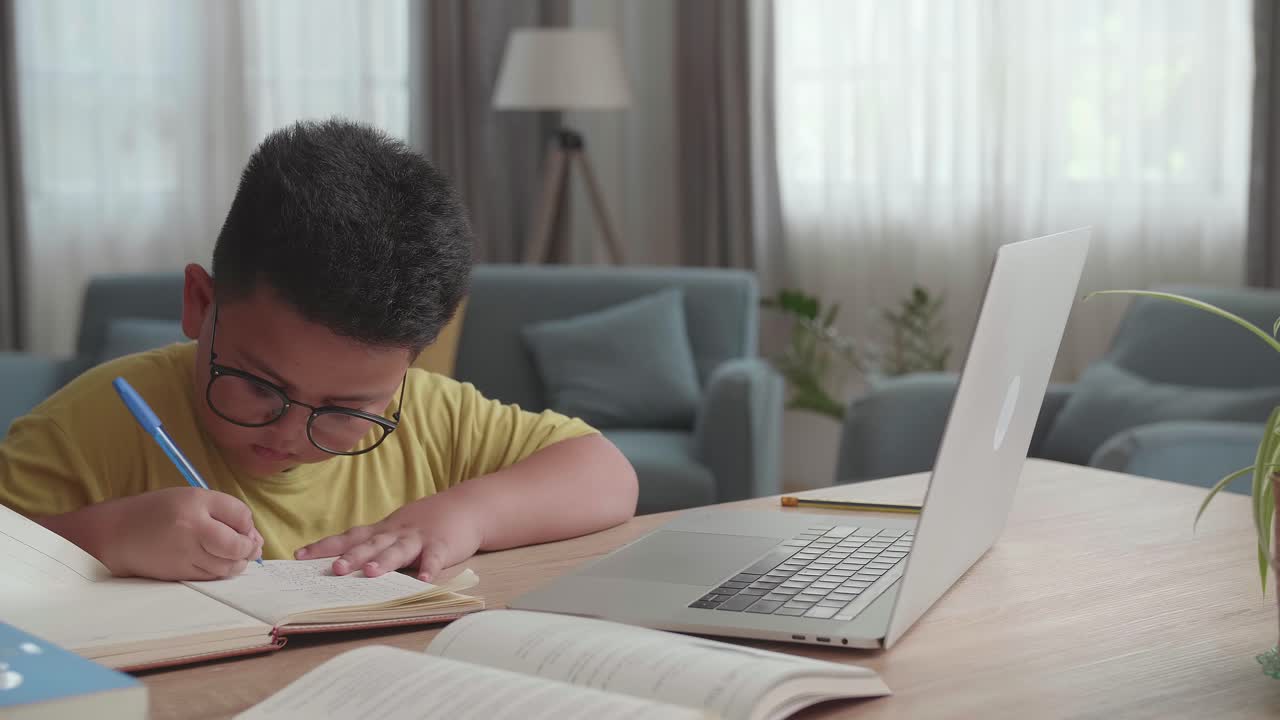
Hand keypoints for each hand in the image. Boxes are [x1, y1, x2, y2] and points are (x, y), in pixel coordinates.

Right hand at [94, 487, 263, 580]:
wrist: (117, 534)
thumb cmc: (157, 513)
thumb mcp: (191, 499)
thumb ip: (224, 513)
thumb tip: (256, 540)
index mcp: (196, 501)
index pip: (241, 514)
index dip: (248, 523)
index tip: (243, 527)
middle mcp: (192, 527)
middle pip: (238, 545)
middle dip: (249, 548)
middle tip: (249, 546)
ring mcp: (185, 553)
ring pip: (228, 565)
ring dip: (239, 562)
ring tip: (235, 555)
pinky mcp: (179, 573)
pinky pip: (212, 576)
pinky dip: (222, 571)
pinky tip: (218, 563)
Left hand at [294, 492, 483, 581]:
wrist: (464, 507)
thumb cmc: (424, 523)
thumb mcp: (395, 530)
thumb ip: (374, 545)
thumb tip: (339, 564)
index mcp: (382, 531)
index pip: (348, 537)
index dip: (325, 546)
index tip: (299, 556)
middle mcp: (396, 533)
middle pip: (371, 544)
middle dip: (352, 557)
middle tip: (334, 570)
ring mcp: (419, 537)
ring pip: (399, 549)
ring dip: (385, 561)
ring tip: (371, 573)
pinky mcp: (443, 544)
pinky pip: (435, 557)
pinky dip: (430, 567)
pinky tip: (425, 580)